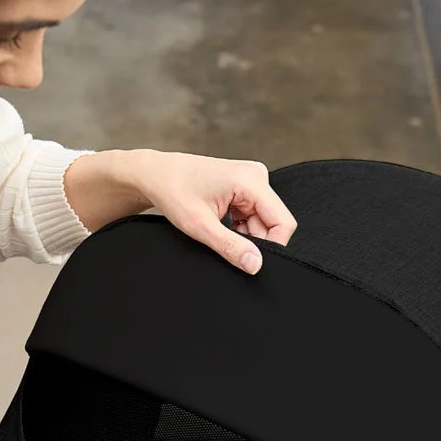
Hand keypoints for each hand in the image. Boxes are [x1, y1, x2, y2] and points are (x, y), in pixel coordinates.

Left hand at [64, 150, 296, 274]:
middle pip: (273, 223)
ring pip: (262, 221)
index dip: (271, 246)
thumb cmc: (174, 192)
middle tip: (223, 244)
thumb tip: (256, 265)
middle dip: (253, 241)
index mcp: (251, 180)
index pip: (283, 223)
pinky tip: (220, 226)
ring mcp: (252, 180)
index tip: (249, 259)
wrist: (157, 175)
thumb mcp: (200, 226)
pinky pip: (253, 216)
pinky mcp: (245, 187)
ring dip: (244, 235)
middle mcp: (257, 176)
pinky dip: (239, 228)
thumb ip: (231, 247)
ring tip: (217, 231)